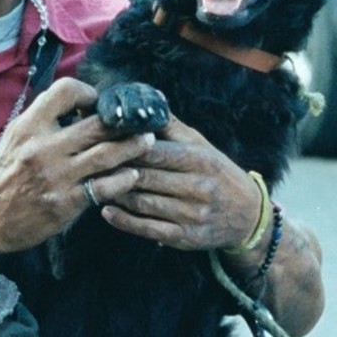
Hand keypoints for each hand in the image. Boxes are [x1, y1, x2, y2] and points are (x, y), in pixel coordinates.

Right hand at [0, 77, 156, 252]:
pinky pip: (104, 186)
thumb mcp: (14, 139)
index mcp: (28, 126)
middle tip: (140, 121)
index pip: (65, 91)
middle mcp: (42, 147)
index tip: (97, 104)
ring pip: (108, 153)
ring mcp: (56, 176)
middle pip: (97, 123)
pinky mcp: (65, 203)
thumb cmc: (2, 177)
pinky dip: (123, 179)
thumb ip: (43, 121)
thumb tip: (78, 104)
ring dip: (133, 146)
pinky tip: (131, 175)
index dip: (88, 93)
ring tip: (148, 142)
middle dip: (124, 121)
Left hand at [97, 115, 262, 252]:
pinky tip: (106, 210)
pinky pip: (147, 229)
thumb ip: (172, 127)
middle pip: (145, 177)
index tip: (102, 142)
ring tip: (94, 184)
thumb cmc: (218, 174)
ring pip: (142, 203)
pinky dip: (123, 221)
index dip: (126, 147)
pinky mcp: (184, 238)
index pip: (155, 152)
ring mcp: (190, 215)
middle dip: (115, 170)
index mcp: (199, 160)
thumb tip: (149, 98)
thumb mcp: (202, 146)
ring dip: (115, 194)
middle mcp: (196, 188)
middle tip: (89, 164)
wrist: (248, 216)